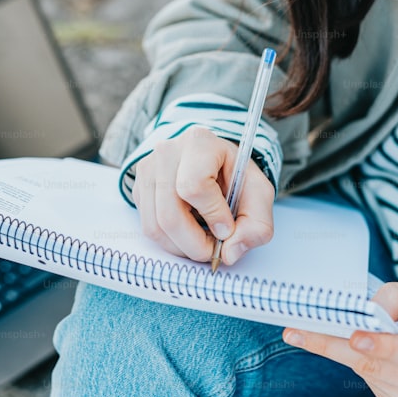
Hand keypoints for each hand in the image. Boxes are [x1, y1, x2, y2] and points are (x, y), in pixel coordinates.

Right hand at [131, 126, 274, 264]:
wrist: (214, 162)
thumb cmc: (235, 176)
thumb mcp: (259, 195)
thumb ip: (257, 226)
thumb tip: (230, 253)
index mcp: (200, 143)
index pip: (194, 187)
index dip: (212, 215)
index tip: (227, 228)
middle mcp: (167, 152)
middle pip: (169, 215)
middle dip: (195, 244)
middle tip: (214, 249)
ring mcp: (147, 169)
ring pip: (155, 227)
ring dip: (182, 247)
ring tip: (203, 240)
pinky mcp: (138, 187)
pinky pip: (148, 227)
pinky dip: (171, 240)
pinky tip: (188, 230)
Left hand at [282, 282, 397, 396]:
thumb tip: (369, 306)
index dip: (384, 347)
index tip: (354, 335)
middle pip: (380, 368)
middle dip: (335, 346)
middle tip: (297, 330)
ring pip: (368, 374)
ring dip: (341, 349)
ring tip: (320, 326)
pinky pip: (371, 381)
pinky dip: (360, 360)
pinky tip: (365, 345)